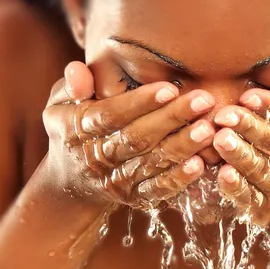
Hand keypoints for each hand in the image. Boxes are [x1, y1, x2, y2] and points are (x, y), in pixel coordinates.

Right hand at [42, 62, 216, 208]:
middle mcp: (97, 157)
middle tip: (204, 101)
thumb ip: (71, 85)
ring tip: (209, 129)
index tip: (170, 88)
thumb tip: (77, 71)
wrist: (70, 181)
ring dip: (182, 147)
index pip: (110, 115)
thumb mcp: (61, 103)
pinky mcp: (132, 197)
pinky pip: (156, 190)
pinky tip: (200, 164)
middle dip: (172, 119)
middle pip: (137, 138)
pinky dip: (177, 179)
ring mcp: (116, 180)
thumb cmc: (72, 127)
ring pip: (151, 163)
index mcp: (79, 129)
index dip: (140, 103)